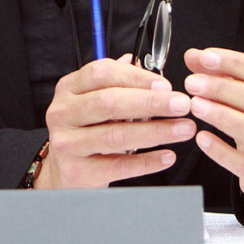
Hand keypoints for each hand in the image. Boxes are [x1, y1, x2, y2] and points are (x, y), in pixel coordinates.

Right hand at [36, 55, 194, 188]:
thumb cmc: (84, 128)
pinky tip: (167, 156)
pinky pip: (117, 166)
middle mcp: (64, 113)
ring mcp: (67, 143)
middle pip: (110, 102)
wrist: (60, 170)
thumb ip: (121, 82)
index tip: (166, 85)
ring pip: (115, 135)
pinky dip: (146, 162)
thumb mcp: (94, 99)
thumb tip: (153, 72)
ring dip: (155, 132)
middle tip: (182, 105)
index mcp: (70, 88)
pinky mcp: (76, 171)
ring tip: (183, 129)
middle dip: (151, 102)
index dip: (137, 77)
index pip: (102, 73)